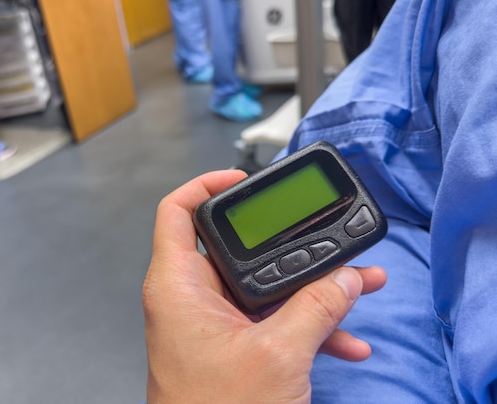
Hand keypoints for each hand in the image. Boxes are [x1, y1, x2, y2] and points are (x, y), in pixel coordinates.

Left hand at [143, 170, 386, 403]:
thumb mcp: (278, 355)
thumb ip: (317, 307)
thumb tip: (347, 276)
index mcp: (178, 286)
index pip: (177, 211)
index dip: (206, 185)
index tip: (242, 179)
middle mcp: (191, 297)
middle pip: (235, 247)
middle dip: (285, 244)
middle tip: (319, 235)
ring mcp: (213, 322)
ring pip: (261, 286)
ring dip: (307, 286)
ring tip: (357, 284)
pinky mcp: (232, 346)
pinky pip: (269, 319)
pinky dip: (304, 322)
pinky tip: (346, 339)